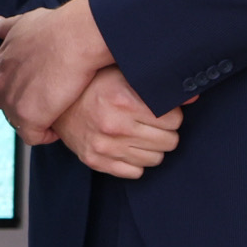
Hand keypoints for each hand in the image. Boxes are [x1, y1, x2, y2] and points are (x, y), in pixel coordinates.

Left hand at [0, 0, 114, 141]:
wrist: (74, 38)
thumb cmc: (57, 27)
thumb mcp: (26, 21)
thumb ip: (8, 26)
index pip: (0, 85)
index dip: (18, 90)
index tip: (37, 89)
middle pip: (6, 105)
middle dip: (25, 106)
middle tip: (49, 104)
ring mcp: (11, 101)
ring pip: (18, 122)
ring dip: (36, 121)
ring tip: (57, 115)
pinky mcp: (27, 117)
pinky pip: (32, 136)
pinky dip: (45, 135)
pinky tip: (59, 128)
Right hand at [57, 70, 184, 179]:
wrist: (54, 102)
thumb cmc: (92, 85)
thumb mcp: (124, 74)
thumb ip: (158, 83)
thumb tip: (193, 95)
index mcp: (123, 100)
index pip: (174, 119)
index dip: (171, 114)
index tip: (160, 109)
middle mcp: (113, 125)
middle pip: (169, 141)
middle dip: (165, 132)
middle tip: (152, 122)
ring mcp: (103, 147)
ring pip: (155, 159)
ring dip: (152, 147)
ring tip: (140, 134)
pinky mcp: (95, 161)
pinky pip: (135, 172)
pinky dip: (136, 161)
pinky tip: (127, 146)